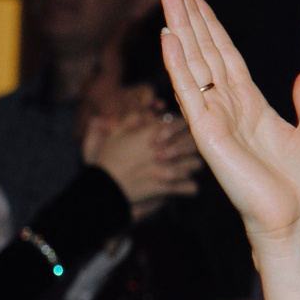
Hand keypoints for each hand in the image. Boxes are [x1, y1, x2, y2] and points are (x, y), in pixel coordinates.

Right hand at [81, 102, 202, 209]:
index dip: (183, 125)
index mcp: (150, 135)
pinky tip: (186, 185)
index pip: (179, 123)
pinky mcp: (167, 187)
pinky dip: (190, 187)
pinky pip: (190, 187)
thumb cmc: (108, 159)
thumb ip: (131, 120)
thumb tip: (147, 112)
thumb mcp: (115, 134)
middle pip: (192, 142)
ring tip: (188, 165)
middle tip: (189, 147)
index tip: (182, 128)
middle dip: (192, 144)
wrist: (105, 186)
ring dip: (192, 164)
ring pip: (195, 163)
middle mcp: (162, 150)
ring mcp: (167, 169)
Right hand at [162, 0, 299, 299]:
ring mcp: (214, 119)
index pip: (224, 54)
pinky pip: (189, 93)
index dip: (209, 23)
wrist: (295, 219)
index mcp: (248, 104)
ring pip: (193, 63)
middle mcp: (226, 107)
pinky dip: (179, 64)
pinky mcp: (208, 135)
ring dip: (179, 28)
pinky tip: (169, 38)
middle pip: (203, 50)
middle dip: (187, 15)